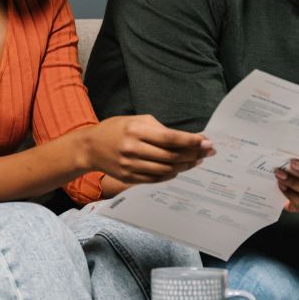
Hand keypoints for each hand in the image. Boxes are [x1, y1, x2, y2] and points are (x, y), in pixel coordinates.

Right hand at [84, 115, 211, 184]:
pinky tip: (179, 169)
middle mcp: (133, 148)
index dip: (191, 141)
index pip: (170, 138)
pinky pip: (156, 179)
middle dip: (193, 154)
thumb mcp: (136, 120)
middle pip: (170, 156)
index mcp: (136, 130)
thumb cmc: (116, 129)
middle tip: (208, 152)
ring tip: (196, 161)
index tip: (207, 142)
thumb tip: (186, 138)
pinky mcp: (128, 178)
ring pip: (165, 170)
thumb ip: (160, 128)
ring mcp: (130, 165)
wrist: (90, 147)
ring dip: (185, 166)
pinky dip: (171, 175)